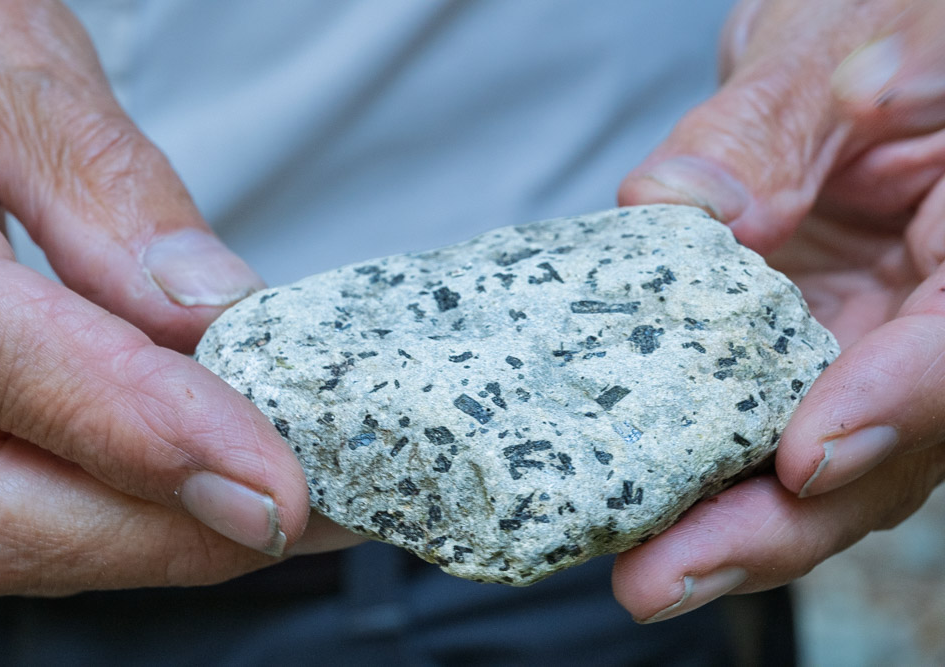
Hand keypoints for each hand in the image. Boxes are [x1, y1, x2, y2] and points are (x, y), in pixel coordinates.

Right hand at [0, 0, 357, 595]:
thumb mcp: (0, 75)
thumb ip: (96, 186)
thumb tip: (210, 305)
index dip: (145, 431)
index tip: (275, 482)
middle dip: (176, 529)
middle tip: (318, 512)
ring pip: (4, 533)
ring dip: (157, 533)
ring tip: (281, 500)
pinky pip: (5, 510)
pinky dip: (114, 510)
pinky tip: (199, 489)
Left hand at [615, 0, 944, 621]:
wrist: (856, 61)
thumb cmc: (870, 37)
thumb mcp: (820, 56)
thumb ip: (757, 131)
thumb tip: (674, 208)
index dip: (892, 405)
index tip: (805, 455)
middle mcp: (939, 317)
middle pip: (891, 449)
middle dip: (782, 521)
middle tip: (667, 572)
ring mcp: (872, 352)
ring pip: (829, 469)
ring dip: (734, 531)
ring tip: (644, 574)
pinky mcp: (810, 364)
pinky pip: (768, 434)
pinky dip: (710, 483)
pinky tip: (642, 514)